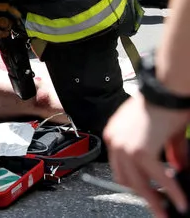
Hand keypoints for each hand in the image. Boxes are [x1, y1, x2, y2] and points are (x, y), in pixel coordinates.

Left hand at [104, 95, 189, 216]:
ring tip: (168, 210)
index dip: (136, 183)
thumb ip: (168, 152)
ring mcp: (124, 147)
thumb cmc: (165, 104)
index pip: (120, 167)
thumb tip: (177, 168)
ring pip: (137, 184)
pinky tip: (180, 202)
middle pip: (125, 179)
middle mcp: (114, 141)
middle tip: (159, 207)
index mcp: (115, 134)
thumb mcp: (163, 132)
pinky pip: (156, 179)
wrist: (167, 89)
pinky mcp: (139, 151)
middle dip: (144, 194)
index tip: (148, 194)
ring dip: (155, 200)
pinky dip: (170, 193)